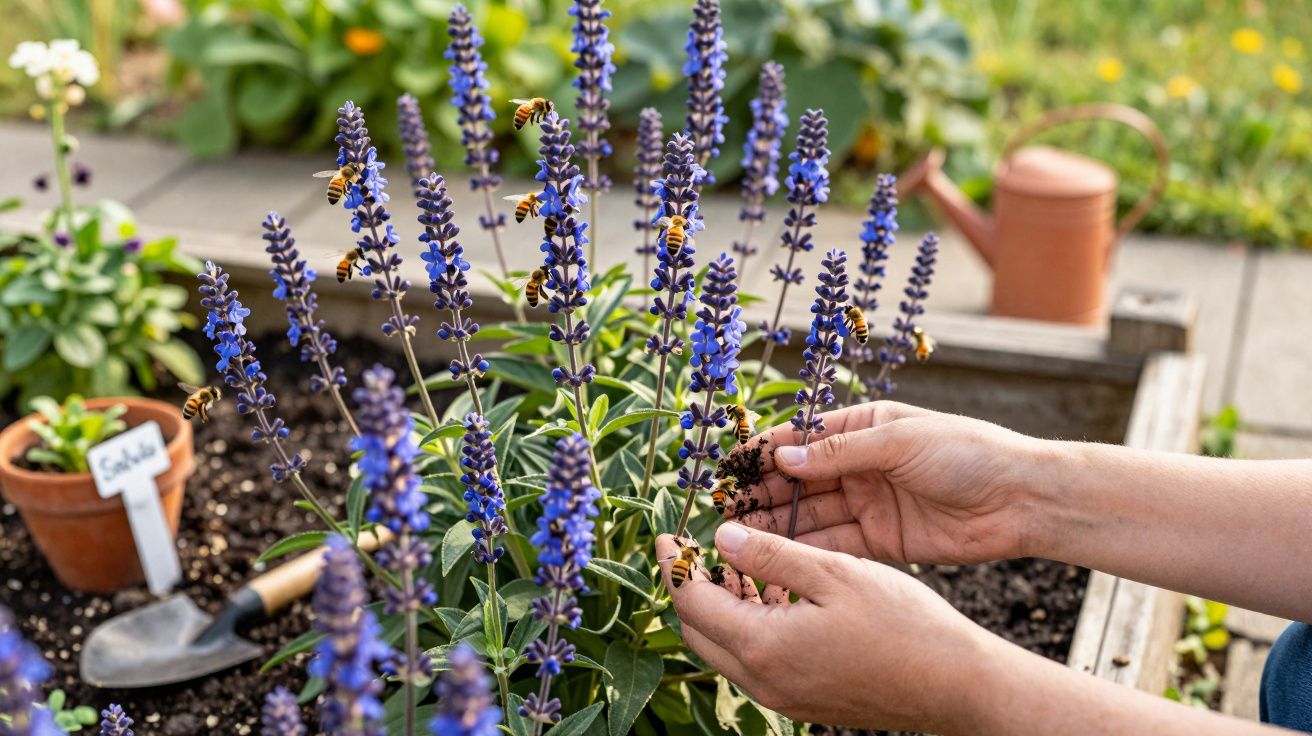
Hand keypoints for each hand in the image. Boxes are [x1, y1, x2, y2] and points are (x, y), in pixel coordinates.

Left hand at [656, 524, 992, 731]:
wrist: (955, 686)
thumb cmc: (904, 624)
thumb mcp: (834, 573)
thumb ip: (771, 555)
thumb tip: (721, 536)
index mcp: (764, 647)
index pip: (693, 602)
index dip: (675, 565)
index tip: (667, 534)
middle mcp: (764, 681)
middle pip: (698, 631)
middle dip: (689, 587)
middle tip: (694, 548)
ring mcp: (782, 696)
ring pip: (725, 648)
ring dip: (720, 605)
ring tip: (735, 561)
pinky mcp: (803, 699)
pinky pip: (755, 661)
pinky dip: (748, 625)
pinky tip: (772, 593)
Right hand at [731, 401, 1049, 564]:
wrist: (1022, 499)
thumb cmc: (968, 452)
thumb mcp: (899, 441)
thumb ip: (839, 452)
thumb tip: (782, 457)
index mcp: (862, 428)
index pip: (799, 438)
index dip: (762, 453)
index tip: (727, 469)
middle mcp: (859, 466)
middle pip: (798, 481)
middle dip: (761, 495)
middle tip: (723, 512)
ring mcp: (868, 505)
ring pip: (811, 516)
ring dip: (777, 526)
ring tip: (738, 538)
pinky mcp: (881, 542)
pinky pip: (834, 547)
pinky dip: (806, 553)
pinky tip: (775, 560)